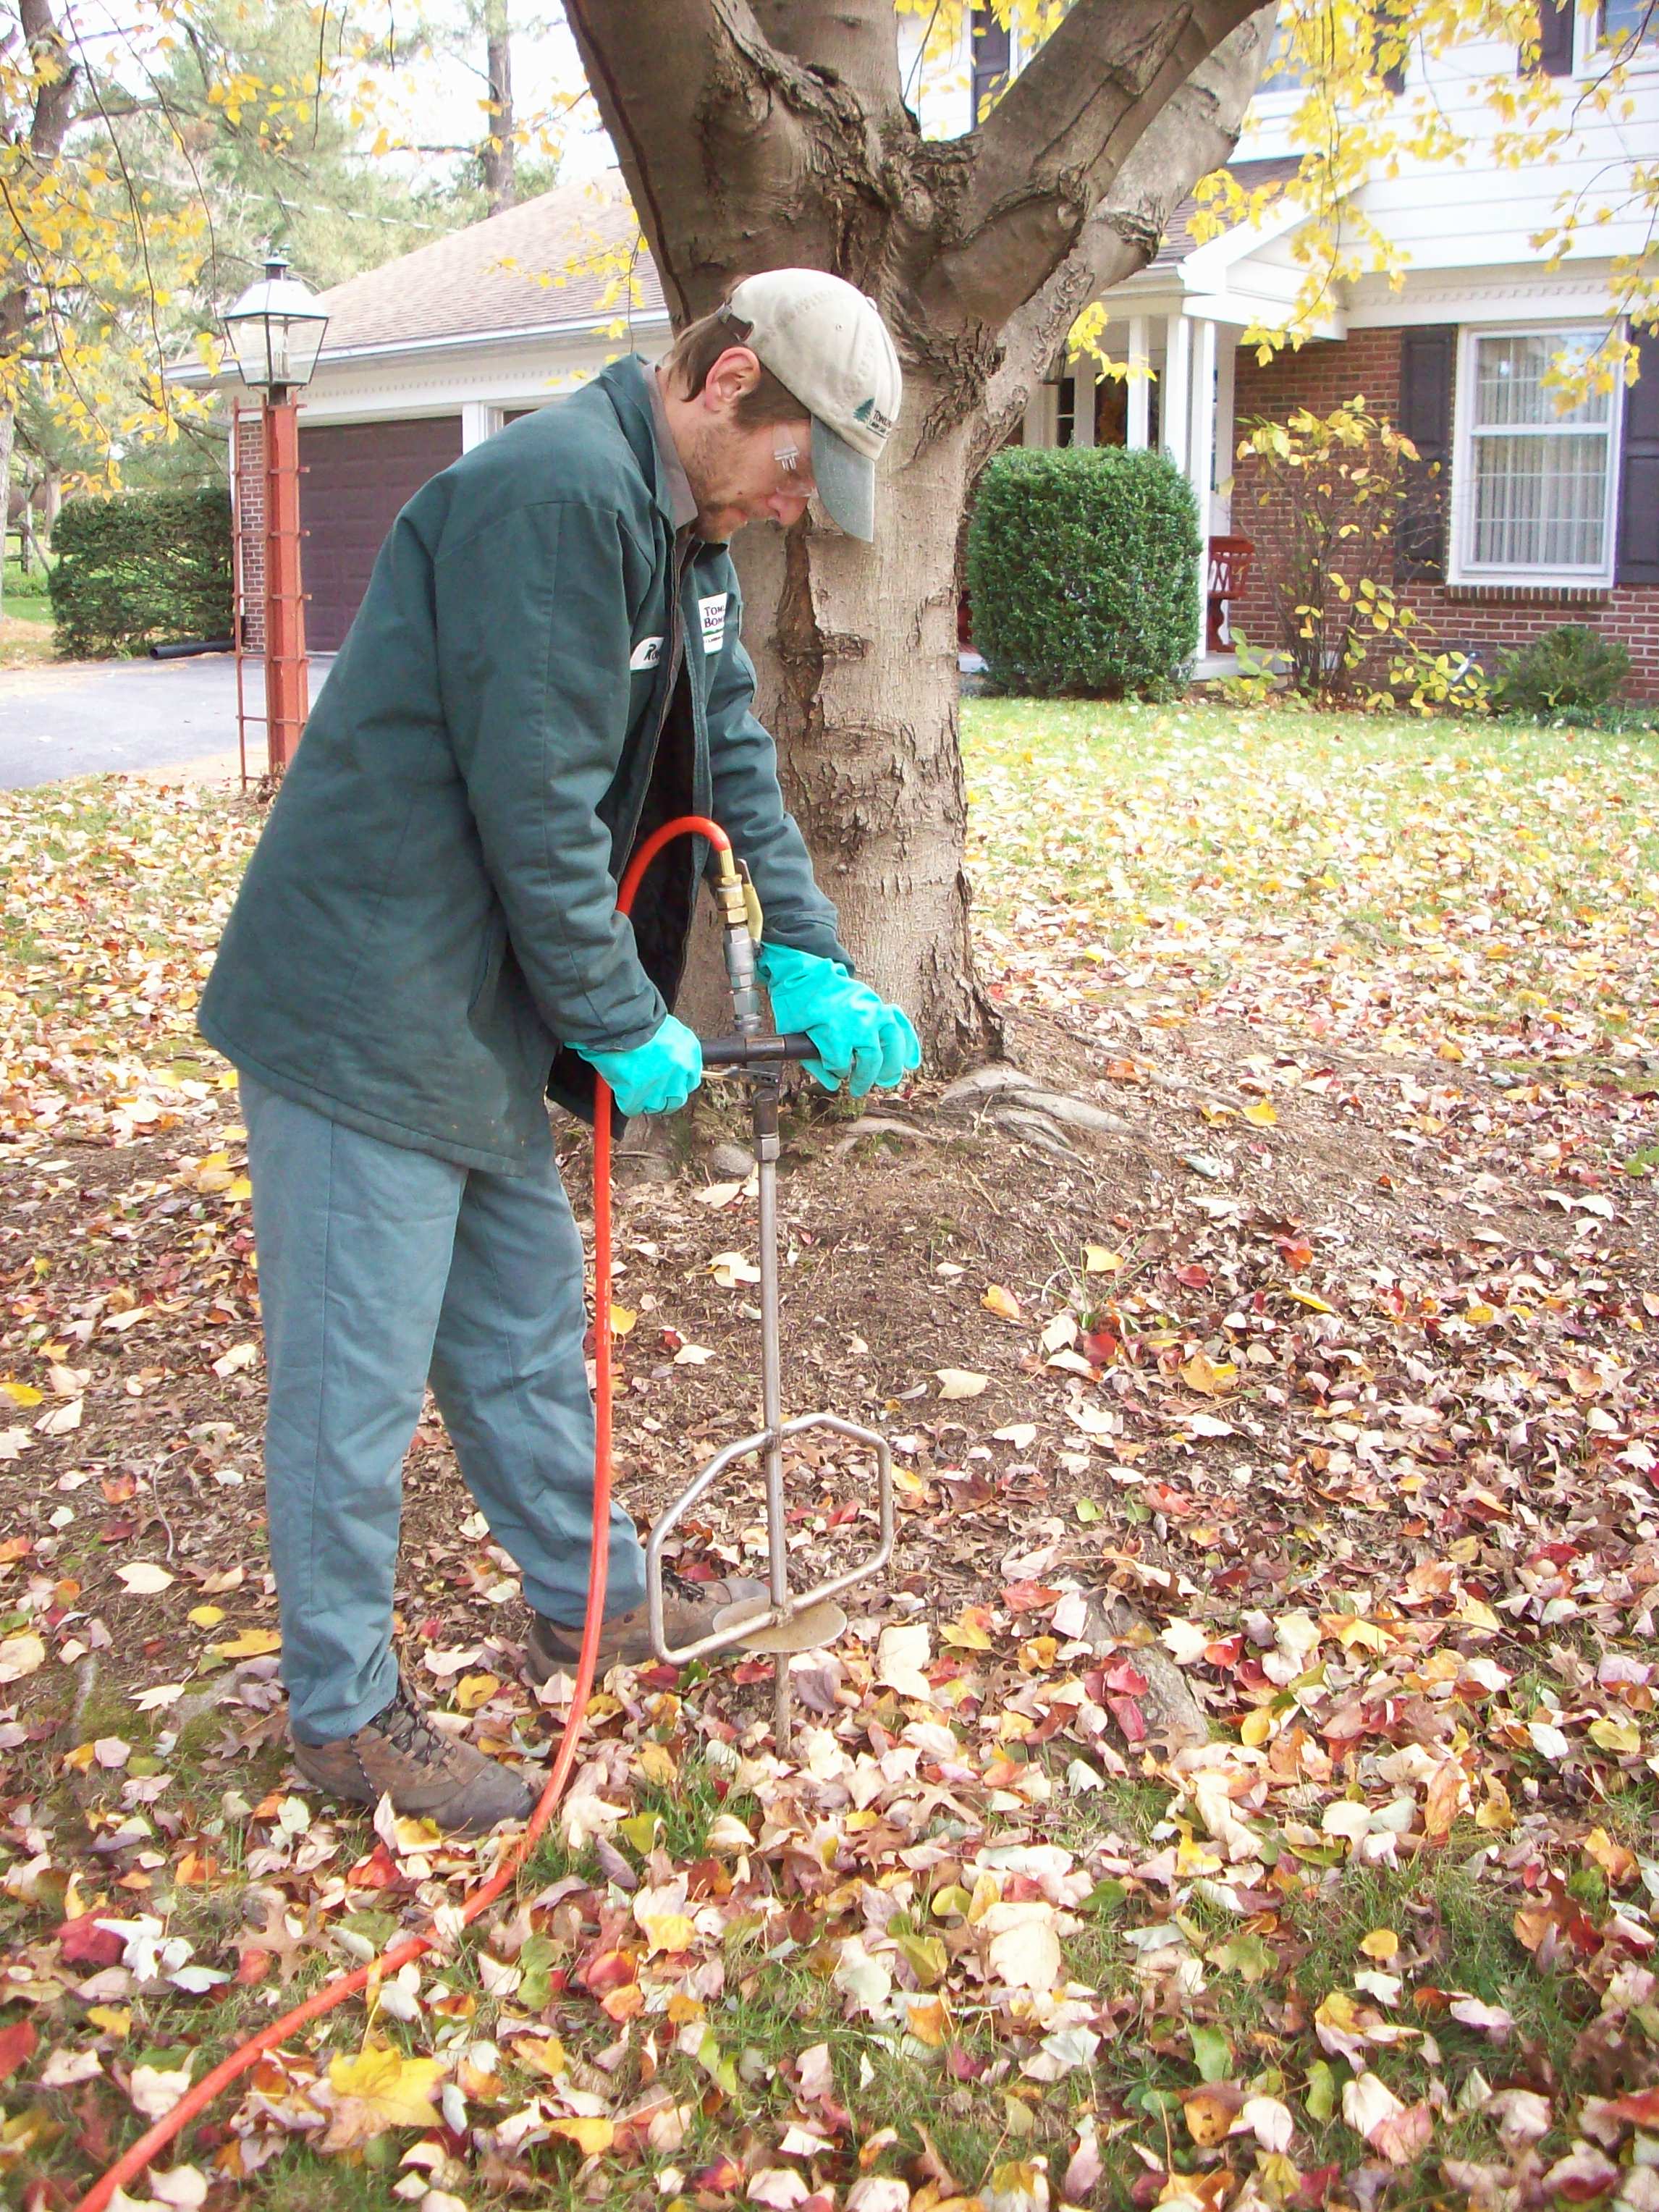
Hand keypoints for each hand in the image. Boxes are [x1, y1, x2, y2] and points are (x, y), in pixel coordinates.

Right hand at [574, 1014, 702, 1114]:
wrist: (621, 1021)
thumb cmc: (641, 1018)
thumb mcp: (669, 1028)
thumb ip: (674, 1047)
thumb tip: (669, 1061)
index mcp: (689, 1055)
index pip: (690, 1080)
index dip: (676, 1082)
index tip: (668, 1081)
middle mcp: (678, 1073)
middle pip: (676, 1099)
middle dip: (664, 1096)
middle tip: (651, 1089)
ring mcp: (658, 1088)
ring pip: (655, 1106)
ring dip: (645, 1100)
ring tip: (633, 1087)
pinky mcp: (636, 1095)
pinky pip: (632, 1108)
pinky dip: (626, 1101)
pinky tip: (621, 1089)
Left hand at [756, 943, 920, 1097]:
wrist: (804, 973)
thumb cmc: (796, 1004)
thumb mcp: (793, 1036)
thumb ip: (813, 1063)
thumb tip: (834, 1084)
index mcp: (834, 1030)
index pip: (842, 1065)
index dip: (837, 1072)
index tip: (834, 1072)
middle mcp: (858, 1020)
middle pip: (871, 1058)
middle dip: (865, 1077)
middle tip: (859, 1089)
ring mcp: (872, 1009)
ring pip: (892, 1042)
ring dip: (892, 1064)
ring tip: (887, 1080)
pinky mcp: (878, 1003)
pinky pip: (900, 1023)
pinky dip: (909, 1043)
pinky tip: (911, 1062)